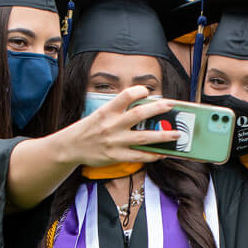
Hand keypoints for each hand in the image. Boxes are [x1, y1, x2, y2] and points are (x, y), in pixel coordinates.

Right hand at [65, 86, 179, 167]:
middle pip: (139, 114)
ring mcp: (114, 142)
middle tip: (171, 106)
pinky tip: (163, 153)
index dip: (138, 91)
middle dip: (158, 109)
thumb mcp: (100, 114)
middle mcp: (112, 125)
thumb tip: (145, 108)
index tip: (147, 91)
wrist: (70, 147)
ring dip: (163, 136)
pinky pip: (139, 156)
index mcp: (107, 111)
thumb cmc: (89, 128)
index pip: (125, 96)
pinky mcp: (115, 156)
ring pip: (143, 137)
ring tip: (177, 134)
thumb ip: (119, 110)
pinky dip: (153, 155)